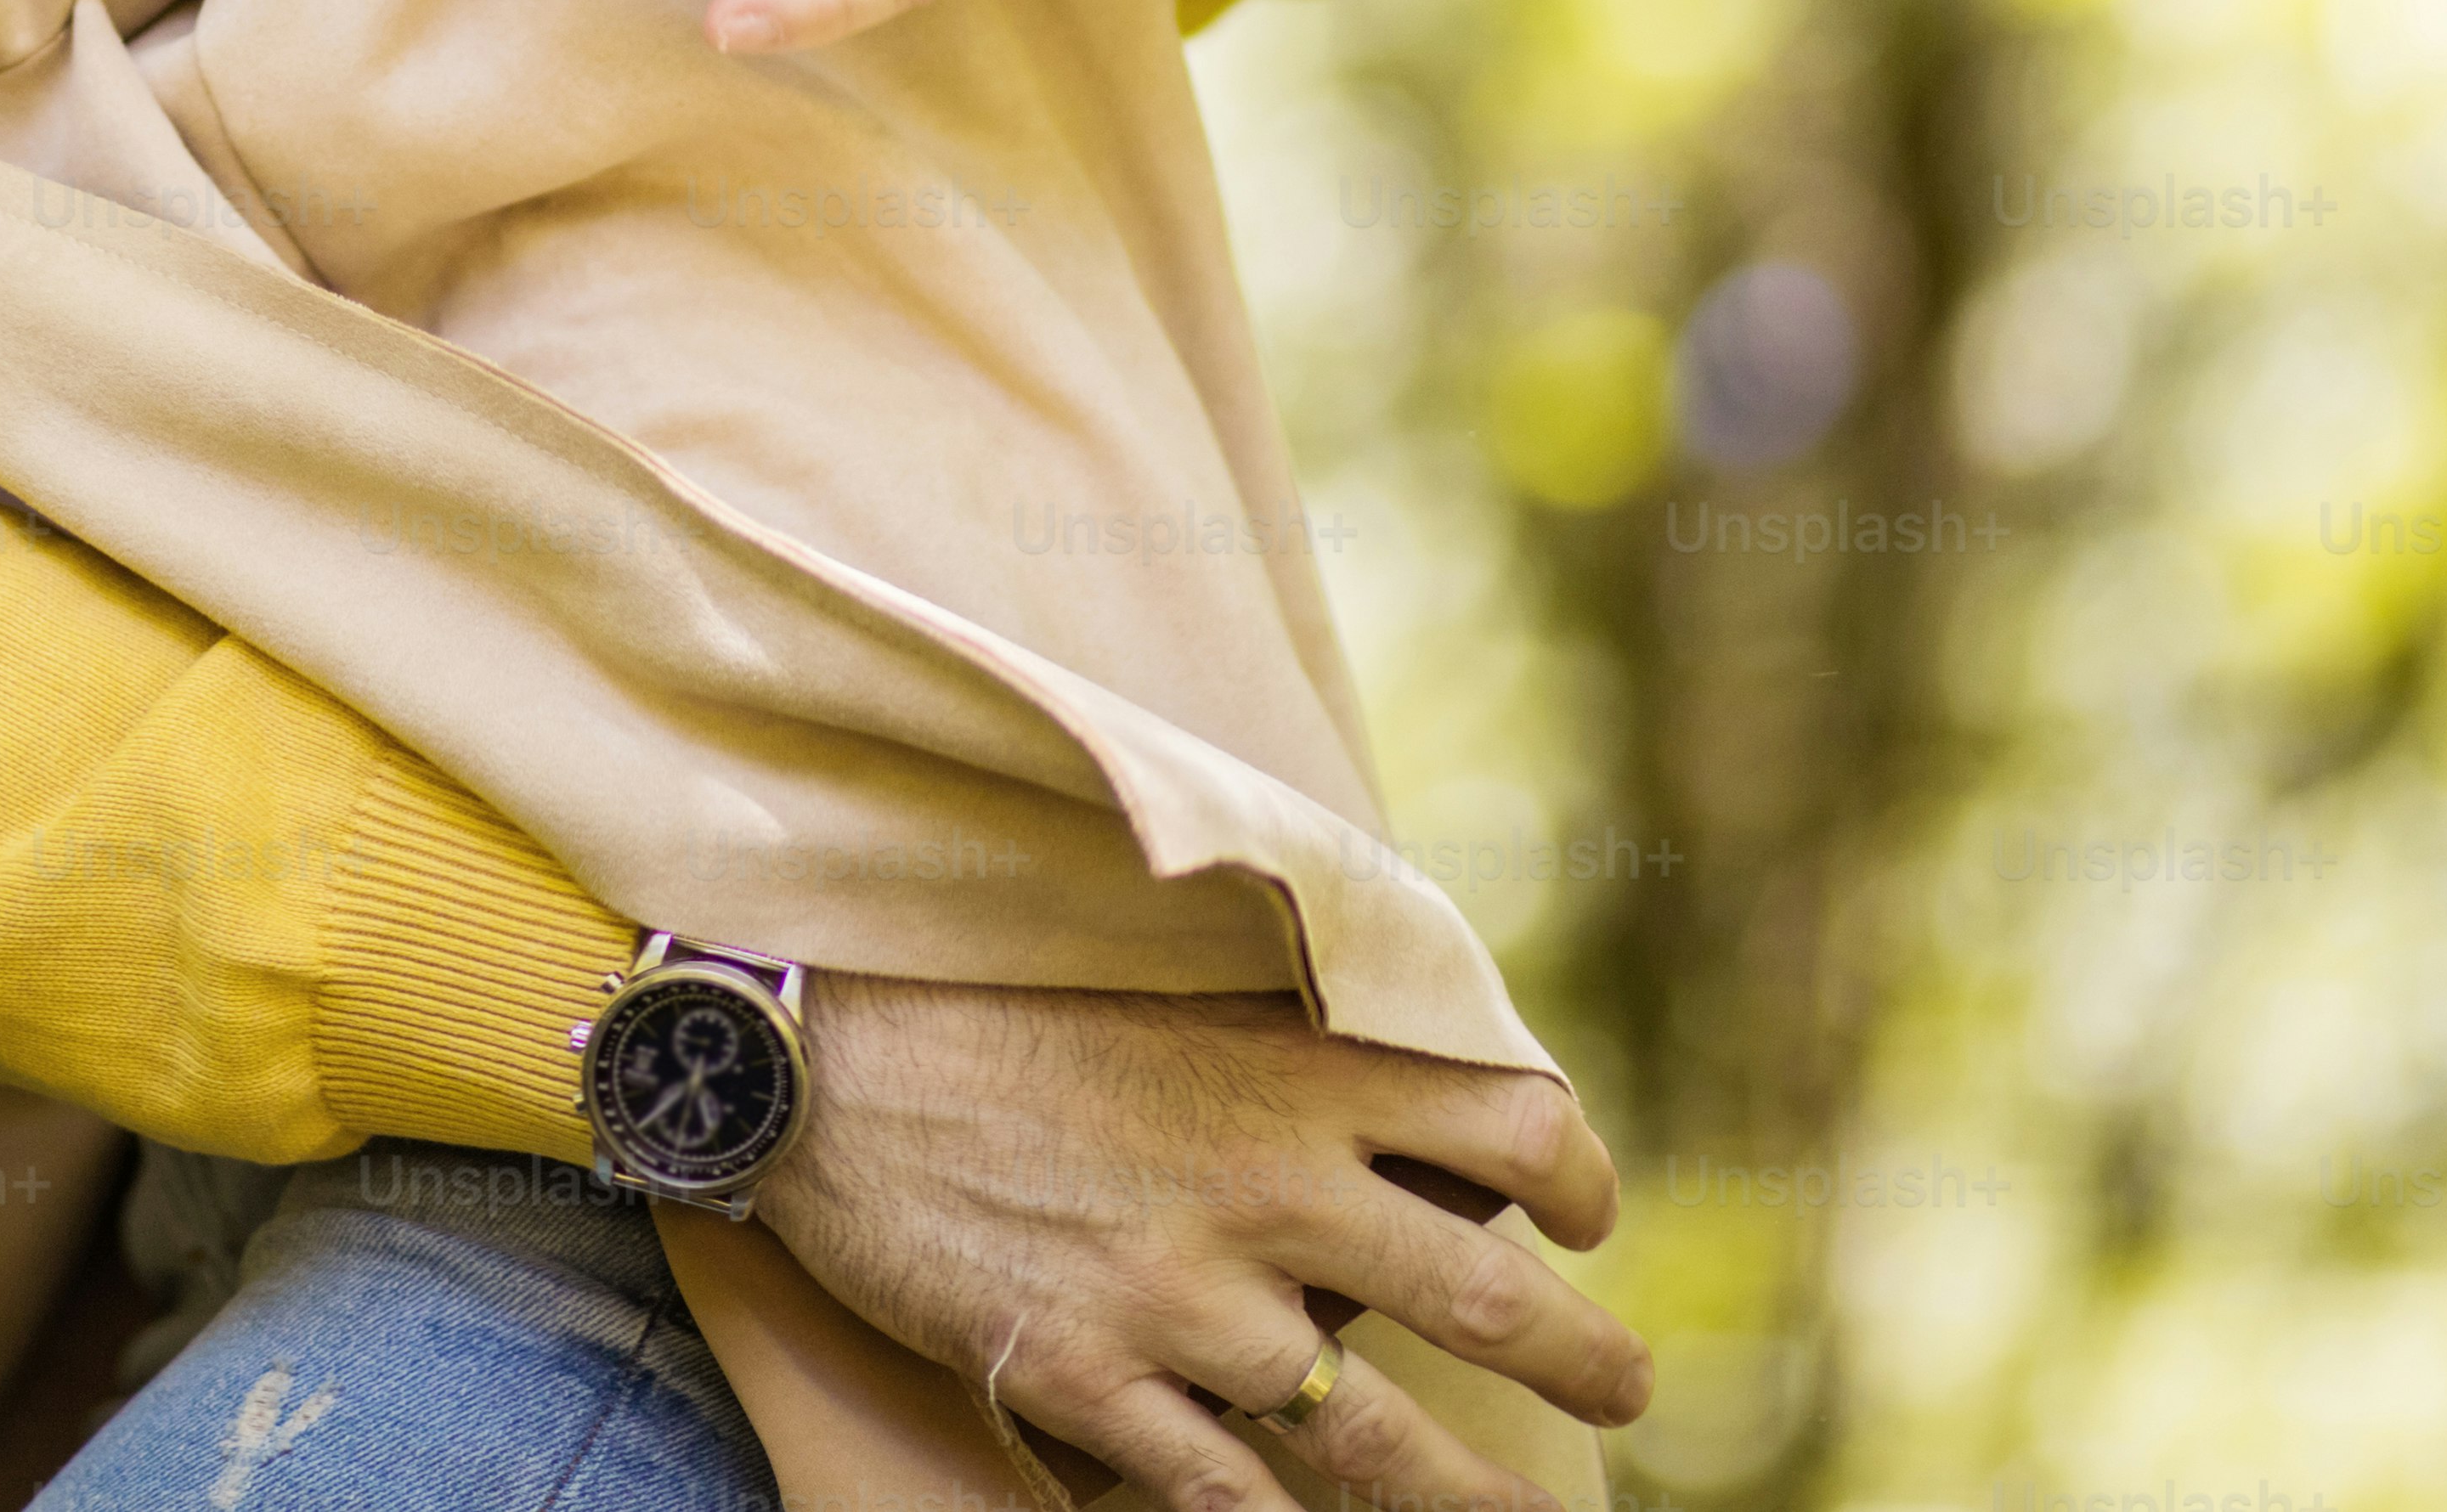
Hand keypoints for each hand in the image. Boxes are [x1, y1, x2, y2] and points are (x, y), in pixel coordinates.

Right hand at [760, 979, 1642, 1511]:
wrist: (817, 1056)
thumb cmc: (989, 1003)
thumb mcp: (1165, 985)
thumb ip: (1285, 1041)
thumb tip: (1397, 1083)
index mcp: (1292, 1074)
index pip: (1517, 1123)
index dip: (1582, 1179)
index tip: (1586, 1218)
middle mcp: (1264, 1187)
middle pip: (1489, 1299)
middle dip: (1591, 1362)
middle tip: (1629, 1389)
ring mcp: (1179, 1296)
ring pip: (1380, 1436)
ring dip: (1477, 1496)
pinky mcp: (1092, 1377)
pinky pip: (1226, 1495)